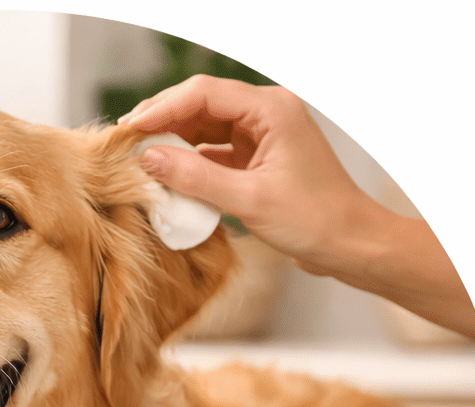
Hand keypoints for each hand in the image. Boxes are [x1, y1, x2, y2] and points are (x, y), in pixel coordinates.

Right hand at [119, 76, 474, 340]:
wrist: (349, 244)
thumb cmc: (313, 220)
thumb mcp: (248, 201)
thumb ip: (196, 178)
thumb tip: (149, 159)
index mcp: (272, 109)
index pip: (204, 94)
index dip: (162, 109)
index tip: (130, 131)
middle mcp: (267, 114)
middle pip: (201, 105)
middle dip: (162, 123)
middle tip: (125, 143)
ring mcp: (262, 137)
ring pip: (205, 128)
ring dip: (173, 143)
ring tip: (139, 161)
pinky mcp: (257, 160)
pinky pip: (214, 153)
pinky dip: (190, 164)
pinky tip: (167, 178)